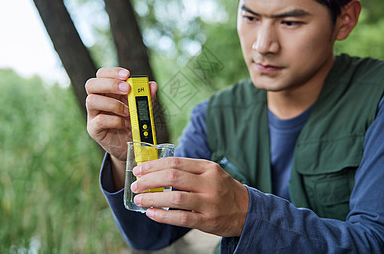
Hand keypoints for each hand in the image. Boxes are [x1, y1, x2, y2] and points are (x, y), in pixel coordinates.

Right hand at [85, 67, 157, 188]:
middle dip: (110, 84)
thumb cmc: (134, 123)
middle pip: (91, 84)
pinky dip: (115, 120)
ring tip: (128, 112)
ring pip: (91, 101)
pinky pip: (99, 120)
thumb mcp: (142, 108)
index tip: (127, 74)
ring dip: (113, 104)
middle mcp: (97, 100)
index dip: (112, 72)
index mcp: (107, 91)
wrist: (131, 146)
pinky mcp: (94, 129)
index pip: (101, 75)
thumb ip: (146, 97)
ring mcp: (93, 115)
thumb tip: (152, 85)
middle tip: (127, 89)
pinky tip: (125, 123)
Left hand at [131, 157, 248, 236]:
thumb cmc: (222, 189)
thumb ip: (188, 170)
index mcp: (208, 168)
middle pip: (173, 177)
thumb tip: (156, 170)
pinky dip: (163, 215)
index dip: (154, 165)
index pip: (175, 162)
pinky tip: (151, 213)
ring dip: (152, 198)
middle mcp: (209, 183)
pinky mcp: (207, 221)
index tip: (139, 170)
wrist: (247, 210)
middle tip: (136, 185)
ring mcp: (209, 203)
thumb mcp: (210, 173)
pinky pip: (181, 218)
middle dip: (149, 180)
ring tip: (139, 199)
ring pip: (175, 197)